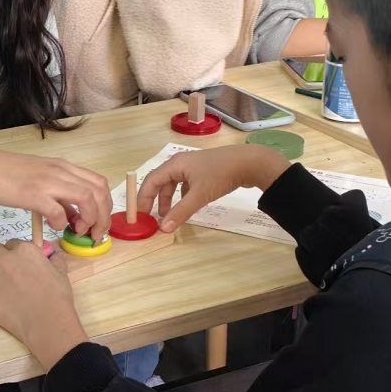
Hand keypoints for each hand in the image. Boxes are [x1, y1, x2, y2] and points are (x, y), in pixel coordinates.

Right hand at [0, 140, 111, 240]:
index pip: (99, 183)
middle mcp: (60, 171)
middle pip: (99, 192)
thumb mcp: (38, 179)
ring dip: (89, 220)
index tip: (97, 224)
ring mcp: (47, 181)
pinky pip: (59, 212)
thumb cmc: (4, 174)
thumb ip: (58, 194)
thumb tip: (72, 216)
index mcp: (63, 167)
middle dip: (103, 217)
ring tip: (76, 231)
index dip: (105, 206)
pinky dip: (61, 224)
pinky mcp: (32, 194)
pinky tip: (51, 226)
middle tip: (93, 233)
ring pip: (87, 199)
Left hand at [0, 239, 88, 370]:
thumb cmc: (57, 297)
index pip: (11, 243)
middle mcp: (5, 260)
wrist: (47, 322)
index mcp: (24, 250)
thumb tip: (54, 255)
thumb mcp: (61, 273)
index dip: (14, 253)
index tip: (18, 263)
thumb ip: (56, 260)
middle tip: (1, 268)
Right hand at [137, 146, 289, 231]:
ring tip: (170, 216)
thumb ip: (180, 212)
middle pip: (161, 182)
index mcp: (175, 165)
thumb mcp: (199, 195)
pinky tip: (188, 207)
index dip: (143, 198)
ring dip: (170, 200)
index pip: (150, 181)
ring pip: (174, 184)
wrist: (250, 163)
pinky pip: (186, 185)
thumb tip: (163, 228)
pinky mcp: (204, 172)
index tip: (140, 216)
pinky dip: (182, 197)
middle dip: (156, 201)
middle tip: (153, 218)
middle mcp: (181, 163)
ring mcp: (193, 167)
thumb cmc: (221, 175)